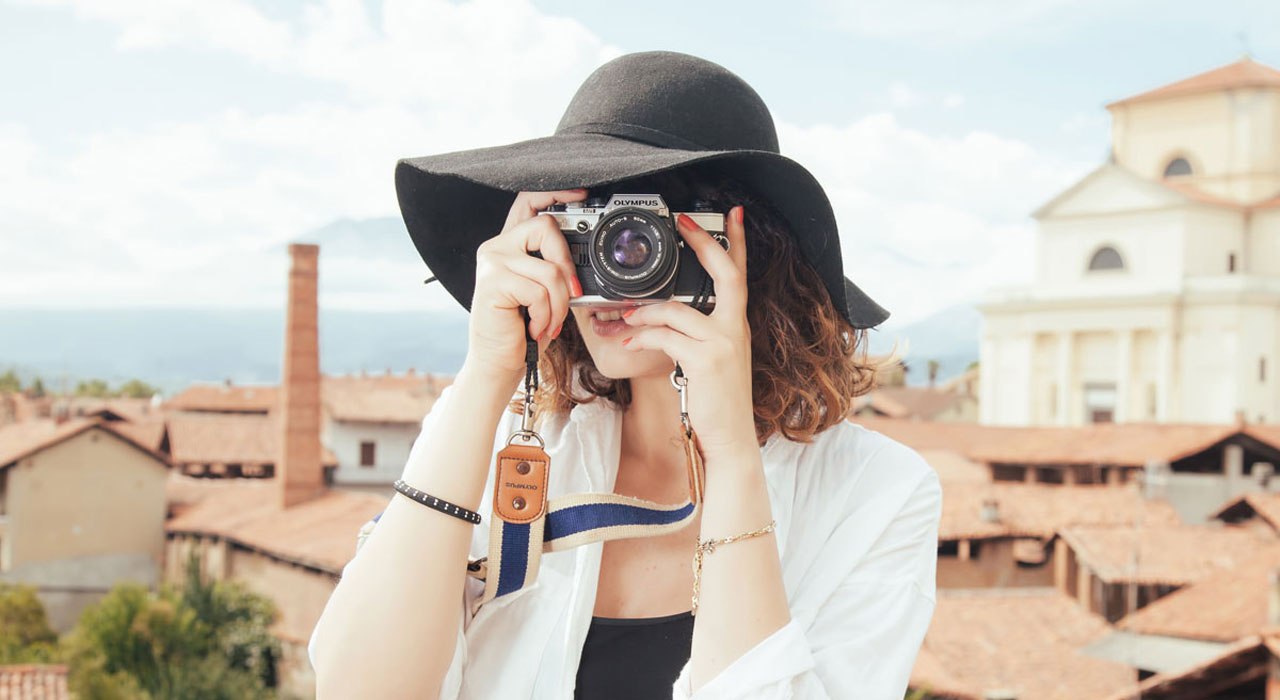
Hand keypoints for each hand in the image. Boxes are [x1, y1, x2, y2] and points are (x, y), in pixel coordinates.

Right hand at [463, 190, 586, 385]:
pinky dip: (546, 316)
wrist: (499, 360)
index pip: (528, 202)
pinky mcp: (492, 282)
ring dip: (559, 305)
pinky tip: (534, 327)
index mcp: (510, 244)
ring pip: (549, 269)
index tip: (580, 194)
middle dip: (567, 263)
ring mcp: (493, 262)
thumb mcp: (544, 291)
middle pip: (545, 227)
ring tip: (549, 322)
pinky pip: (539, 292)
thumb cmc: (522, 328)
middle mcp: (497, 246)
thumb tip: (583, 259)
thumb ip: (554, 267)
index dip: (555, 193)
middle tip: (569, 293)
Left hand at [620, 206, 755, 455]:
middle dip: (704, 243)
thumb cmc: (717, 403)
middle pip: (725, 274)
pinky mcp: (705, 360)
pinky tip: (628, 341)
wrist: (730, 440)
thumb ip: (697, 335)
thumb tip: (663, 317)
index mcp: (736, 325)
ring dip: (644, 311)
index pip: (740, 274)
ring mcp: (723, 343)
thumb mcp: (712, 361)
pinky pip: (665, 336)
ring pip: (677, 309)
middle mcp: (735, 329)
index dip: (737, 242)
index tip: (732, 214)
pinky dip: (642, 335)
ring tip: (624, 317)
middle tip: (684, 222)